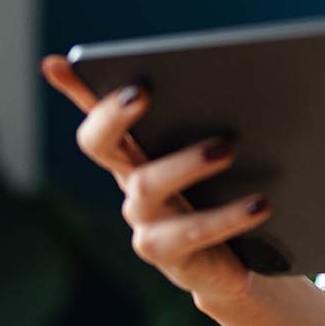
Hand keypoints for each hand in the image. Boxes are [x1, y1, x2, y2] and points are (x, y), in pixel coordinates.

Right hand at [39, 54, 272, 305]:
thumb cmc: (229, 192)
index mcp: (138, 152)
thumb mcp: (221, 150)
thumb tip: (234, 71)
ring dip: (186, 162)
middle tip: (144, 91)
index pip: (99, 115)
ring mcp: (144, 220)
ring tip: (228, 147)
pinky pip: (192, 232)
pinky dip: (228, 216)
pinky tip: (261, 203)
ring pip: (147, 185)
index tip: (63, 63)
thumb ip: (219, 114)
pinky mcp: (170, 254)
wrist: (241, 261)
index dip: (76, 91)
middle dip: (114, 115)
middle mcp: (131, 182)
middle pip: (101, 144)